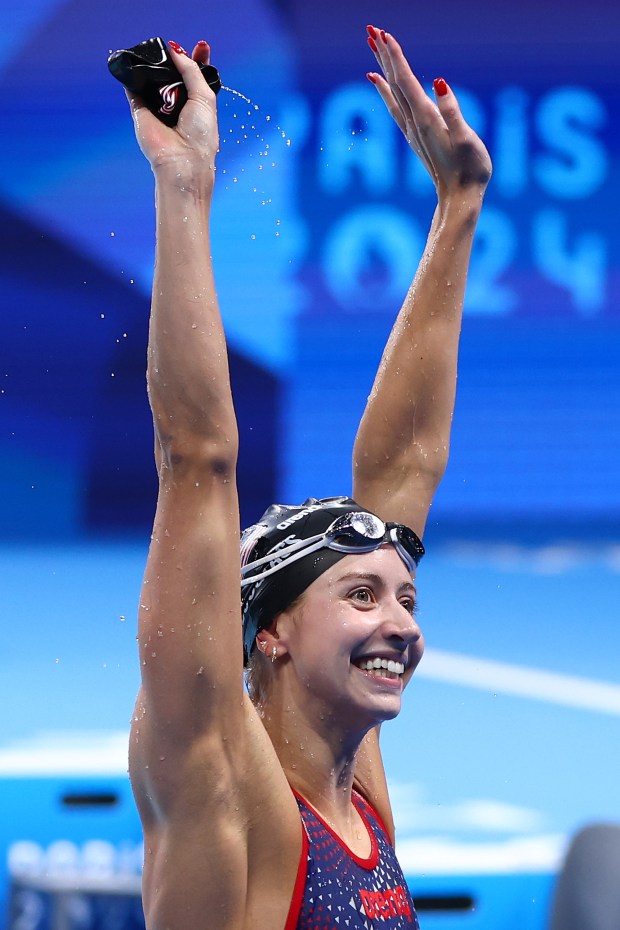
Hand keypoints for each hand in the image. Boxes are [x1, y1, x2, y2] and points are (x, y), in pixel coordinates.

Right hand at [126, 41, 218, 182]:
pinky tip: (133, 63)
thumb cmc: (200, 136)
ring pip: (154, 79)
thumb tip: (176, 50)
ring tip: (155, 56)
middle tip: (173, 48)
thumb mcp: (205, 97)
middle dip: (176, 60)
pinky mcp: (140, 111)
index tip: (201, 45)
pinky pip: (133, 89)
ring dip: (154, 67)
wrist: (182, 161)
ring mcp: (159, 107)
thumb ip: (192, 71)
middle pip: (175, 74)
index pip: (198, 75)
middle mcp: (178, 104)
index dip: (199, 58)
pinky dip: (131, 76)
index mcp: (198, 103)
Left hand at [366, 26, 491, 200]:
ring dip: (383, 66)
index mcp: (426, 118)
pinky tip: (379, 81)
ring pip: (393, 91)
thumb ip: (452, 111)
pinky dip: (385, 90)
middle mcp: (414, 122)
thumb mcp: (466, 139)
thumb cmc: (470, 170)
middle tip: (370, 29)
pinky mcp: (416, 136)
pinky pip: (395, 106)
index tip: (383, 33)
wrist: (459, 200)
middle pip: (395, 81)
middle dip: (383, 54)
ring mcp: (412, 130)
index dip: (395, 55)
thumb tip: (440, 83)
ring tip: (372, 46)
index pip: (406, 80)